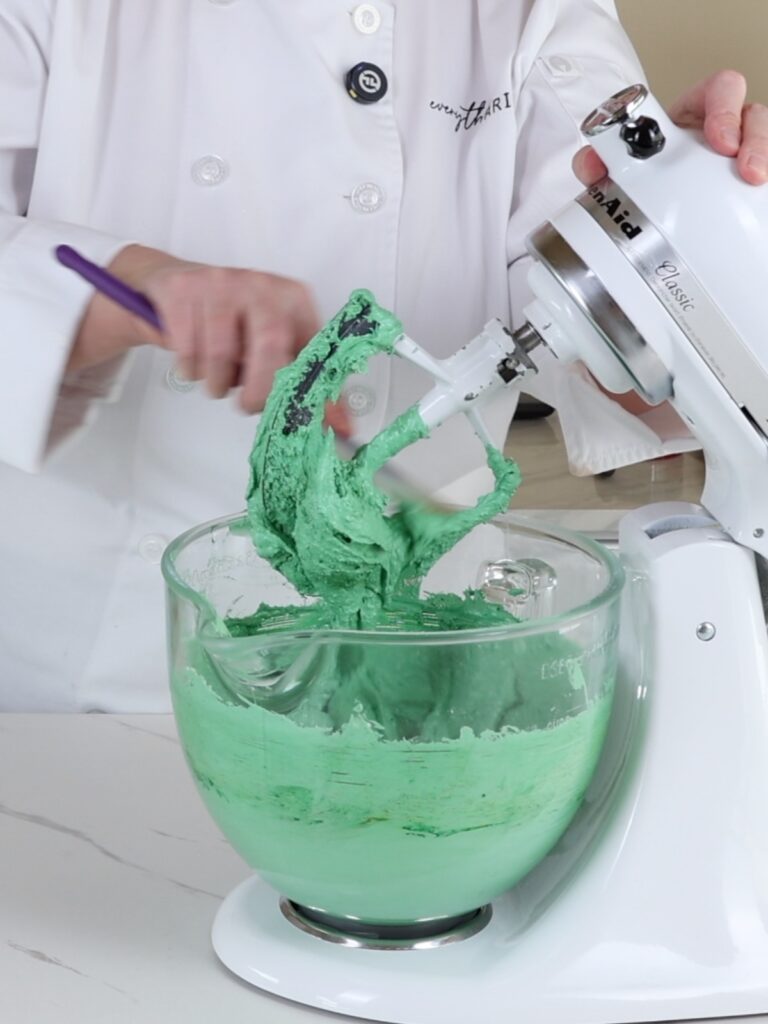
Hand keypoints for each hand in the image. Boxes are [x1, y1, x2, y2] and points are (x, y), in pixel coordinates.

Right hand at [69, 245, 352, 426]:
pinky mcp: (184, 290)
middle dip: (259, 389)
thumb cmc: (233, 324)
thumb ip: (306, 384)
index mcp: (294, 298)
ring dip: (217, 383)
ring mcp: (221, 282)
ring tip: (217, 382)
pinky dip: (190, 370)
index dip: (313, 388)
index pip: (312, 347)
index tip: (309, 421)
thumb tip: (342, 428)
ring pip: (222, 352)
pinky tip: (194, 365)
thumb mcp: (272, 346)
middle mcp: (262, 284)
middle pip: (271, 344)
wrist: (176, 285)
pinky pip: (188, 347)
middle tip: (248, 407)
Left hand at [573, 70, 767, 186]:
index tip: (719, 139)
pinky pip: (763, 167)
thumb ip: (600, 162)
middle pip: (750, 114)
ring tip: (754, 181)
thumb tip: (588, 164)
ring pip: (761, 138)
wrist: (649, 205)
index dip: (723, 106)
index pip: (719, 90)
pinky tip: (759, 192)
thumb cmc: (645, 173)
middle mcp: (722, 128)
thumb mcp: (623, 162)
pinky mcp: (744, 176)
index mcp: (694, 114)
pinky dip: (764, 174)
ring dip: (762, 156)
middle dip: (751, 135)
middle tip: (742, 165)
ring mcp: (738, 151)